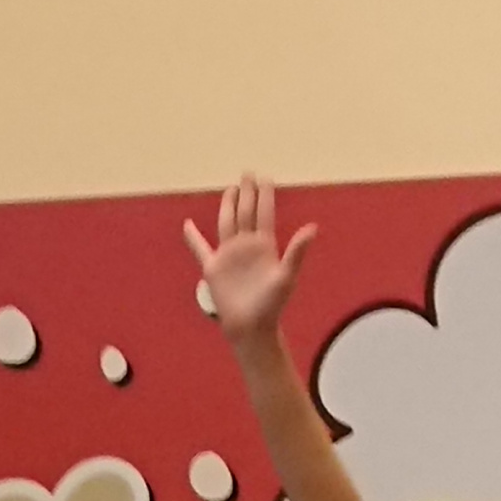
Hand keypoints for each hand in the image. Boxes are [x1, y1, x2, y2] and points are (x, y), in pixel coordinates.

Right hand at [183, 175, 315, 344]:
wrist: (252, 328)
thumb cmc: (272, 306)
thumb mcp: (287, 276)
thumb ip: (298, 251)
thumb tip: (313, 227)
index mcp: (265, 246)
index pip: (264, 214)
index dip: (264, 196)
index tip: (265, 178)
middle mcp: (247, 247)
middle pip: (245, 213)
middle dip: (247, 193)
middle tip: (248, 173)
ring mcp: (230, 255)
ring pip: (227, 223)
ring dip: (228, 206)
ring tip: (231, 189)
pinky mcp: (214, 268)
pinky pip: (200, 249)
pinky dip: (193, 237)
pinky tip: (188, 225)